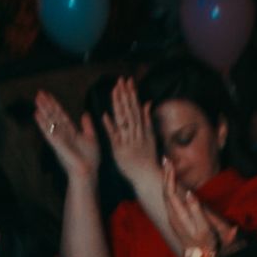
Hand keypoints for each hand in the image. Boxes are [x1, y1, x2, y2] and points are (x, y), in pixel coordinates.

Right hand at [34, 91, 99, 180]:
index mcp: (70, 132)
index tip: (48, 94)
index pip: (61, 115)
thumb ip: (87, 126)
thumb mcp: (91, 138)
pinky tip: (36, 114)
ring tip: (37, 99)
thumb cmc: (90, 160)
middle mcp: (63, 134)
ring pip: (50, 121)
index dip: (55, 104)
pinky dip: (42, 123)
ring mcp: (59, 139)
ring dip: (43, 110)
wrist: (88, 172)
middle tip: (39, 93)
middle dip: (47, 104)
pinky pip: (49, 131)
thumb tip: (85, 113)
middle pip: (53, 116)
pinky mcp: (57, 144)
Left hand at [101, 77, 160, 192]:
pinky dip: (110, 126)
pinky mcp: (119, 150)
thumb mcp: (151, 137)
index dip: (131, 93)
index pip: (135, 107)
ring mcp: (127, 141)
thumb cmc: (148, 158)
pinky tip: (105, 115)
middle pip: (129, 111)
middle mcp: (136, 133)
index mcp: (142, 128)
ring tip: (114, 91)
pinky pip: (114, 137)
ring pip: (123, 120)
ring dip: (118, 105)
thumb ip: (148, 119)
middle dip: (125, 95)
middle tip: (120, 80)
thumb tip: (147, 102)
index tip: (128, 81)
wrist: (147, 176)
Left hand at [161, 158, 238, 256]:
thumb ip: (196, 210)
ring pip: (166, 194)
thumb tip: (189, 193)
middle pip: (165, 191)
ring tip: (168, 166)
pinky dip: (169, 187)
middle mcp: (172, 215)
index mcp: (178, 215)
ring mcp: (173, 217)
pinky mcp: (176, 218)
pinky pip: (169, 199)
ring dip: (166, 179)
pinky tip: (171, 181)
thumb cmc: (204, 243)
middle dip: (166, 174)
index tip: (169, 163)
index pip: (170, 192)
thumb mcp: (204, 227)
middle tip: (166, 159)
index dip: (169, 177)